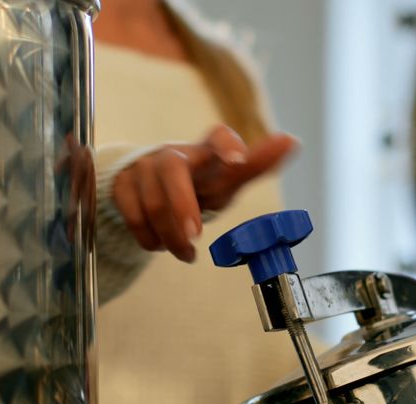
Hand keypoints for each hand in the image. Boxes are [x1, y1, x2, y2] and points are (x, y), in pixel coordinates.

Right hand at [111, 125, 297, 261]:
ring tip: (187, 253)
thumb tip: (294, 141)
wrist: (151, 185)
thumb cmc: (200, 181)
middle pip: (172, 170)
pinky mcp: (122, 185)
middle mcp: (173, 154)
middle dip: (182, 204)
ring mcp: (144, 168)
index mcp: (206, 151)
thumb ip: (258, 164)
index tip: (239, 159)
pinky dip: (149, 238)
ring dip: (171, 235)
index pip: (218, 137)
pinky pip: (132, 214)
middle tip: (195, 235)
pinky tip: (162, 246)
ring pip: (152, 201)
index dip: (227, 145)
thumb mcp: (228, 178)